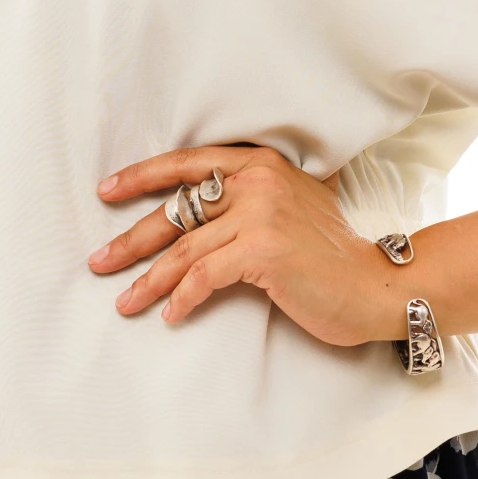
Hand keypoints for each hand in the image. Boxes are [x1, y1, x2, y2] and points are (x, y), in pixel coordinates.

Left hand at [89, 143, 390, 346]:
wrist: (377, 284)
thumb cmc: (331, 255)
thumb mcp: (290, 207)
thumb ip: (248, 200)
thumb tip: (191, 218)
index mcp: (261, 164)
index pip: (188, 165)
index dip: (143, 177)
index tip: (108, 191)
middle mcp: (258, 181)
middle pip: (177, 210)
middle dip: (132, 239)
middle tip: (100, 260)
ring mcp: (260, 214)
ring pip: (185, 250)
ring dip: (149, 280)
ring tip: (125, 302)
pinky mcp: (263, 251)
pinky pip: (205, 277)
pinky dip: (183, 298)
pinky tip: (171, 314)